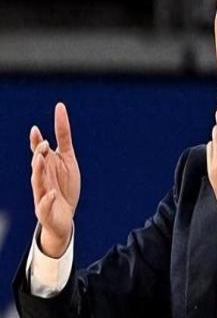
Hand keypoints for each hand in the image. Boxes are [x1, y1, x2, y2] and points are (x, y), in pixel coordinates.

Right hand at [30, 103, 80, 257]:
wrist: (64, 217)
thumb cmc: (64, 186)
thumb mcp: (67, 159)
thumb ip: (63, 139)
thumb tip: (60, 112)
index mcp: (46, 166)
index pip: (39, 152)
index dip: (36, 141)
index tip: (35, 129)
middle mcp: (41, 179)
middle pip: (37, 165)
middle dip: (39, 154)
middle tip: (44, 144)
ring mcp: (42, 195)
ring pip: (37, 183)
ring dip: (38, 171)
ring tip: (40, 159)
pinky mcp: (45, 211)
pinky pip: (44, 205)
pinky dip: (48, 200)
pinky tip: (53, 194)